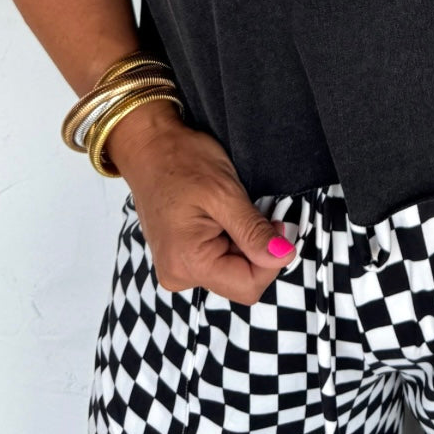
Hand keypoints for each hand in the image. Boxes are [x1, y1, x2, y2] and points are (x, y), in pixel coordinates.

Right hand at [111, 116, 297, 303]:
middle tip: (251, 209)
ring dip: (243, 242)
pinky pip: (218, 260)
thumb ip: (253, 231)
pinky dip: (230, 239)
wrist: (148, 147)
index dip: (272, 257)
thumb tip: (284, 256)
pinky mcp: (180, 258)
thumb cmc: (181, 161)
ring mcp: (177, 267)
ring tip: (230, 209)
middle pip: (240, 280)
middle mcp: (178, 275)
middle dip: (256, 248)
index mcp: (188, 263)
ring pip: (232, 269)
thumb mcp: (225, 192)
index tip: (275, 223)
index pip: (249, 286)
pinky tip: (221, 215)